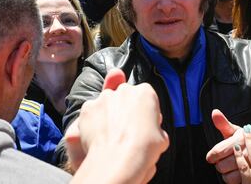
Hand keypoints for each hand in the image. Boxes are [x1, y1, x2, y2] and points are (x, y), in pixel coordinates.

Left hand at [65, 68, 168, 183]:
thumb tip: (152, 131)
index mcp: (145, 93)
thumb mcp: (162, 137)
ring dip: (108, 113)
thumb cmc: (143, 149)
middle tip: (127, 128)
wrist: (120, 161)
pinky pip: (91, 112)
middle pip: (124, 95)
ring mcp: (104, 98)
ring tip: (111, 135)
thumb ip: (154, 126)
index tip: (142, 122)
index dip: (143, 110)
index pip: (144, 96)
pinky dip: (93, 121)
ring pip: (106, 102)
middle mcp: (124, 90)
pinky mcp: (88, 108)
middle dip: (125, 108)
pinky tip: (99, 136)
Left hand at [206, 109, 242, 182]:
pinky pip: (232, 181)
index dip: (212, 155)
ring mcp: (249, 166)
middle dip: (219, 163)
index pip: (218, 151)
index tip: (212, 156)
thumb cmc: (246, 142)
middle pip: (220, 165)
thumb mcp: (235, 131)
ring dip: (225, 172)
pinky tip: (233, 172)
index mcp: (240, 140)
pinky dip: (230, 178)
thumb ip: (223, 123)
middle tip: (223, 160)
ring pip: (226, 174)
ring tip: (229, 166)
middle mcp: (245, 152)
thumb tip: (214, 112)